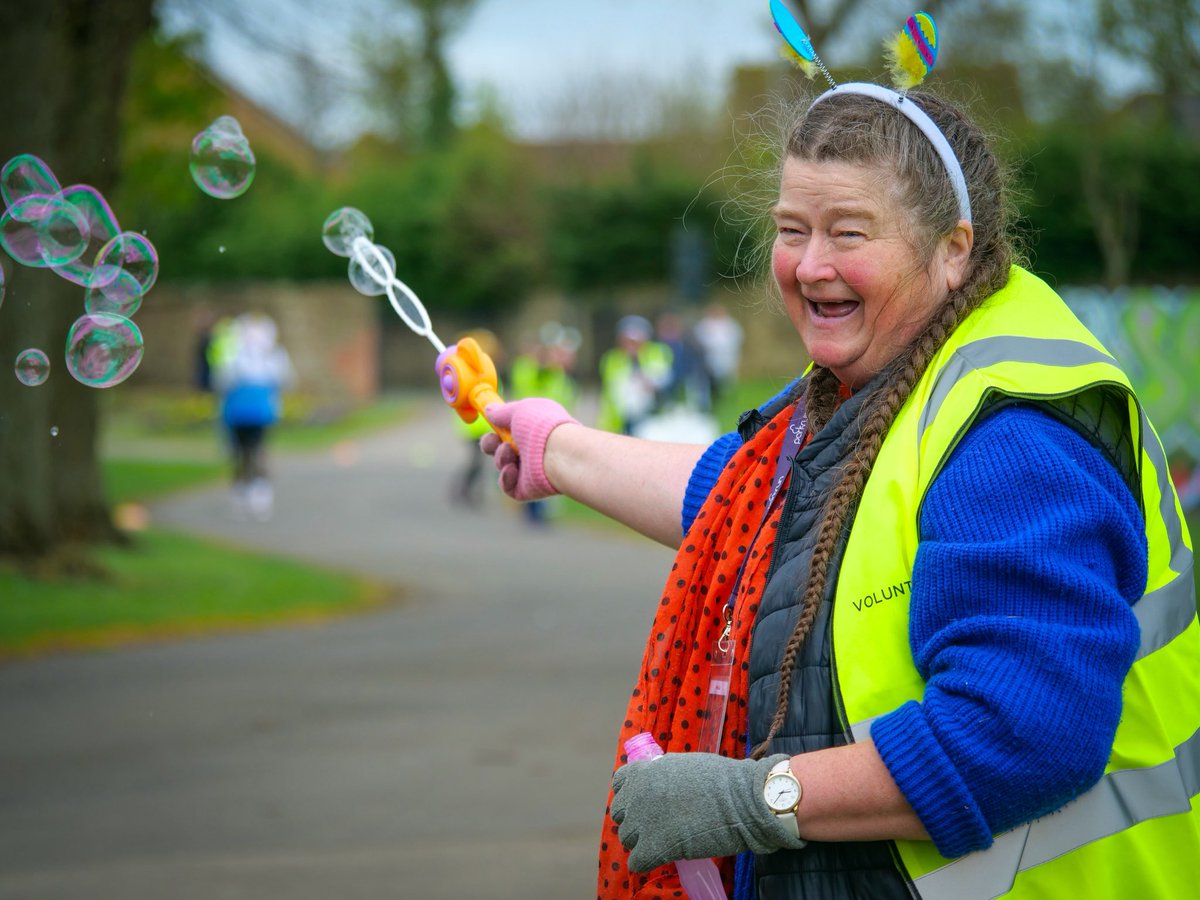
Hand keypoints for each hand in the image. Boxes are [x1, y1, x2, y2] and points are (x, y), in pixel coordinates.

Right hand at [479, 399, 577, 500]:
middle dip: (490, 444)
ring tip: (510, 452)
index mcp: (533, 428)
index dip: (496, 425)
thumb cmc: (541, 426)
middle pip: (501, 447)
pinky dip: (506, 476)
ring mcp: (529, 469)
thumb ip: (502, 411)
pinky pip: (506, 484)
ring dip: (500, 457)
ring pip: (501, 464)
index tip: (489, 421)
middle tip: (492, 442)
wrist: (558, 454)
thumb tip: (489, 410)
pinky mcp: (526, 488)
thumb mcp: (519, 410)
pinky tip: (513, 469)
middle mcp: (532, 448)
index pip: (511, 428)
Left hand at [610, 752, 804, 872]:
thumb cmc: (721, 780)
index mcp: (643, 772)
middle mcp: (636, 795)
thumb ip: (661, 774)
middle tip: (658, 824)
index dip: (632, 795)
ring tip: (665, 840)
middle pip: (620, 815)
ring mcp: (643, 822)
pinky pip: (637, 862)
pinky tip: (665, 856)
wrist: (742, 800)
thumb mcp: (683, 765)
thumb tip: (655, 783)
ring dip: (643, 841)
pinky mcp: (653, 848)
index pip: (619, 785)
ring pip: (627, 839)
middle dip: (637, 820)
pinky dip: (648, 862)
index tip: (647, 802)